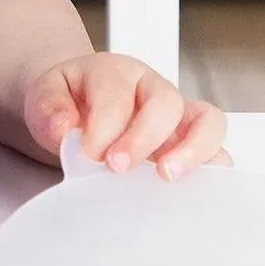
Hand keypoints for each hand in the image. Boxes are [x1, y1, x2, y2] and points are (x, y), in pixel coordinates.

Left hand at [23, 52, 229, 180]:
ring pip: (208, 121)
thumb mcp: (45, 96)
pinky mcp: (192, 145)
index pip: (117, 93)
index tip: (88, 155)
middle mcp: (153, 88)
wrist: (77, 108)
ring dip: (192, 151)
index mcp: (115, 71)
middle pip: (165, 102)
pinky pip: (219, 153)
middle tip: (118, 168)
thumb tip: (66, 131)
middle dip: (143, 138)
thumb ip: (50, 110)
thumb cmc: (67, 103)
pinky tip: (195, 194)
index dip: (104, 126)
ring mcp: (178, 117)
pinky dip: (213, 172)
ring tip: (167, 176)